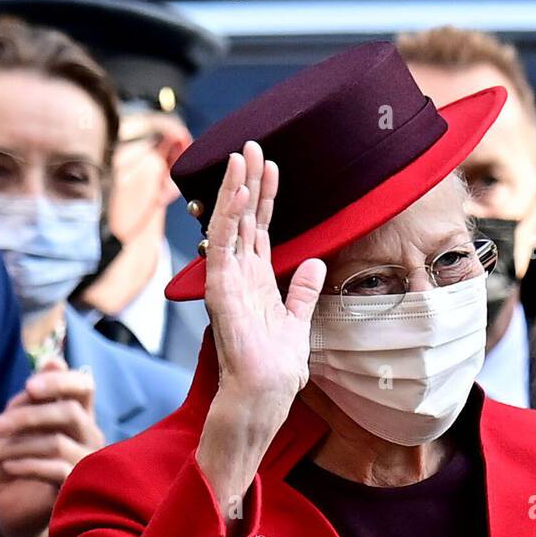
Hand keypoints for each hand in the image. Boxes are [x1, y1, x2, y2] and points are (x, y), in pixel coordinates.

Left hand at [0, 356, 103, 536]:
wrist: (18, 511)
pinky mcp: (78, 488)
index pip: (85, 386)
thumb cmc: (20, 462)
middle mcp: (91, 438)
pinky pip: (54, 469)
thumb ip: (34, 398)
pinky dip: (25, 464)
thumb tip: (55, 362)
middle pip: (70, 413)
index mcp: (78, 416)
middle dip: (27, 415)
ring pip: (56, 442)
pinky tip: (7, 467)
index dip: (61, 381)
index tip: (29, 387)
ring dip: (15, 445)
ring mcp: (89, 464)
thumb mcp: (19, 426)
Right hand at [203, 140, 325, 429]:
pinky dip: (228, 217)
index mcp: (256, 279)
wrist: (265, 391)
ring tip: (241, 155)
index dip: (266, 197)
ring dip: (235, 188)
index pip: (260, 228)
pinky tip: (237, 191)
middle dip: (248, 181)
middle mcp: (238, 274)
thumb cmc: (277, 366)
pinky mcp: (220, 288)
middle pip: (243, 218)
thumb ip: (303, 290)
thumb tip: (316, 263)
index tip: (271, 166)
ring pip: (229, 223)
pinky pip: (222, 245)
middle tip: (251, 145)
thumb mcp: (297, 320)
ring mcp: (227, 280)